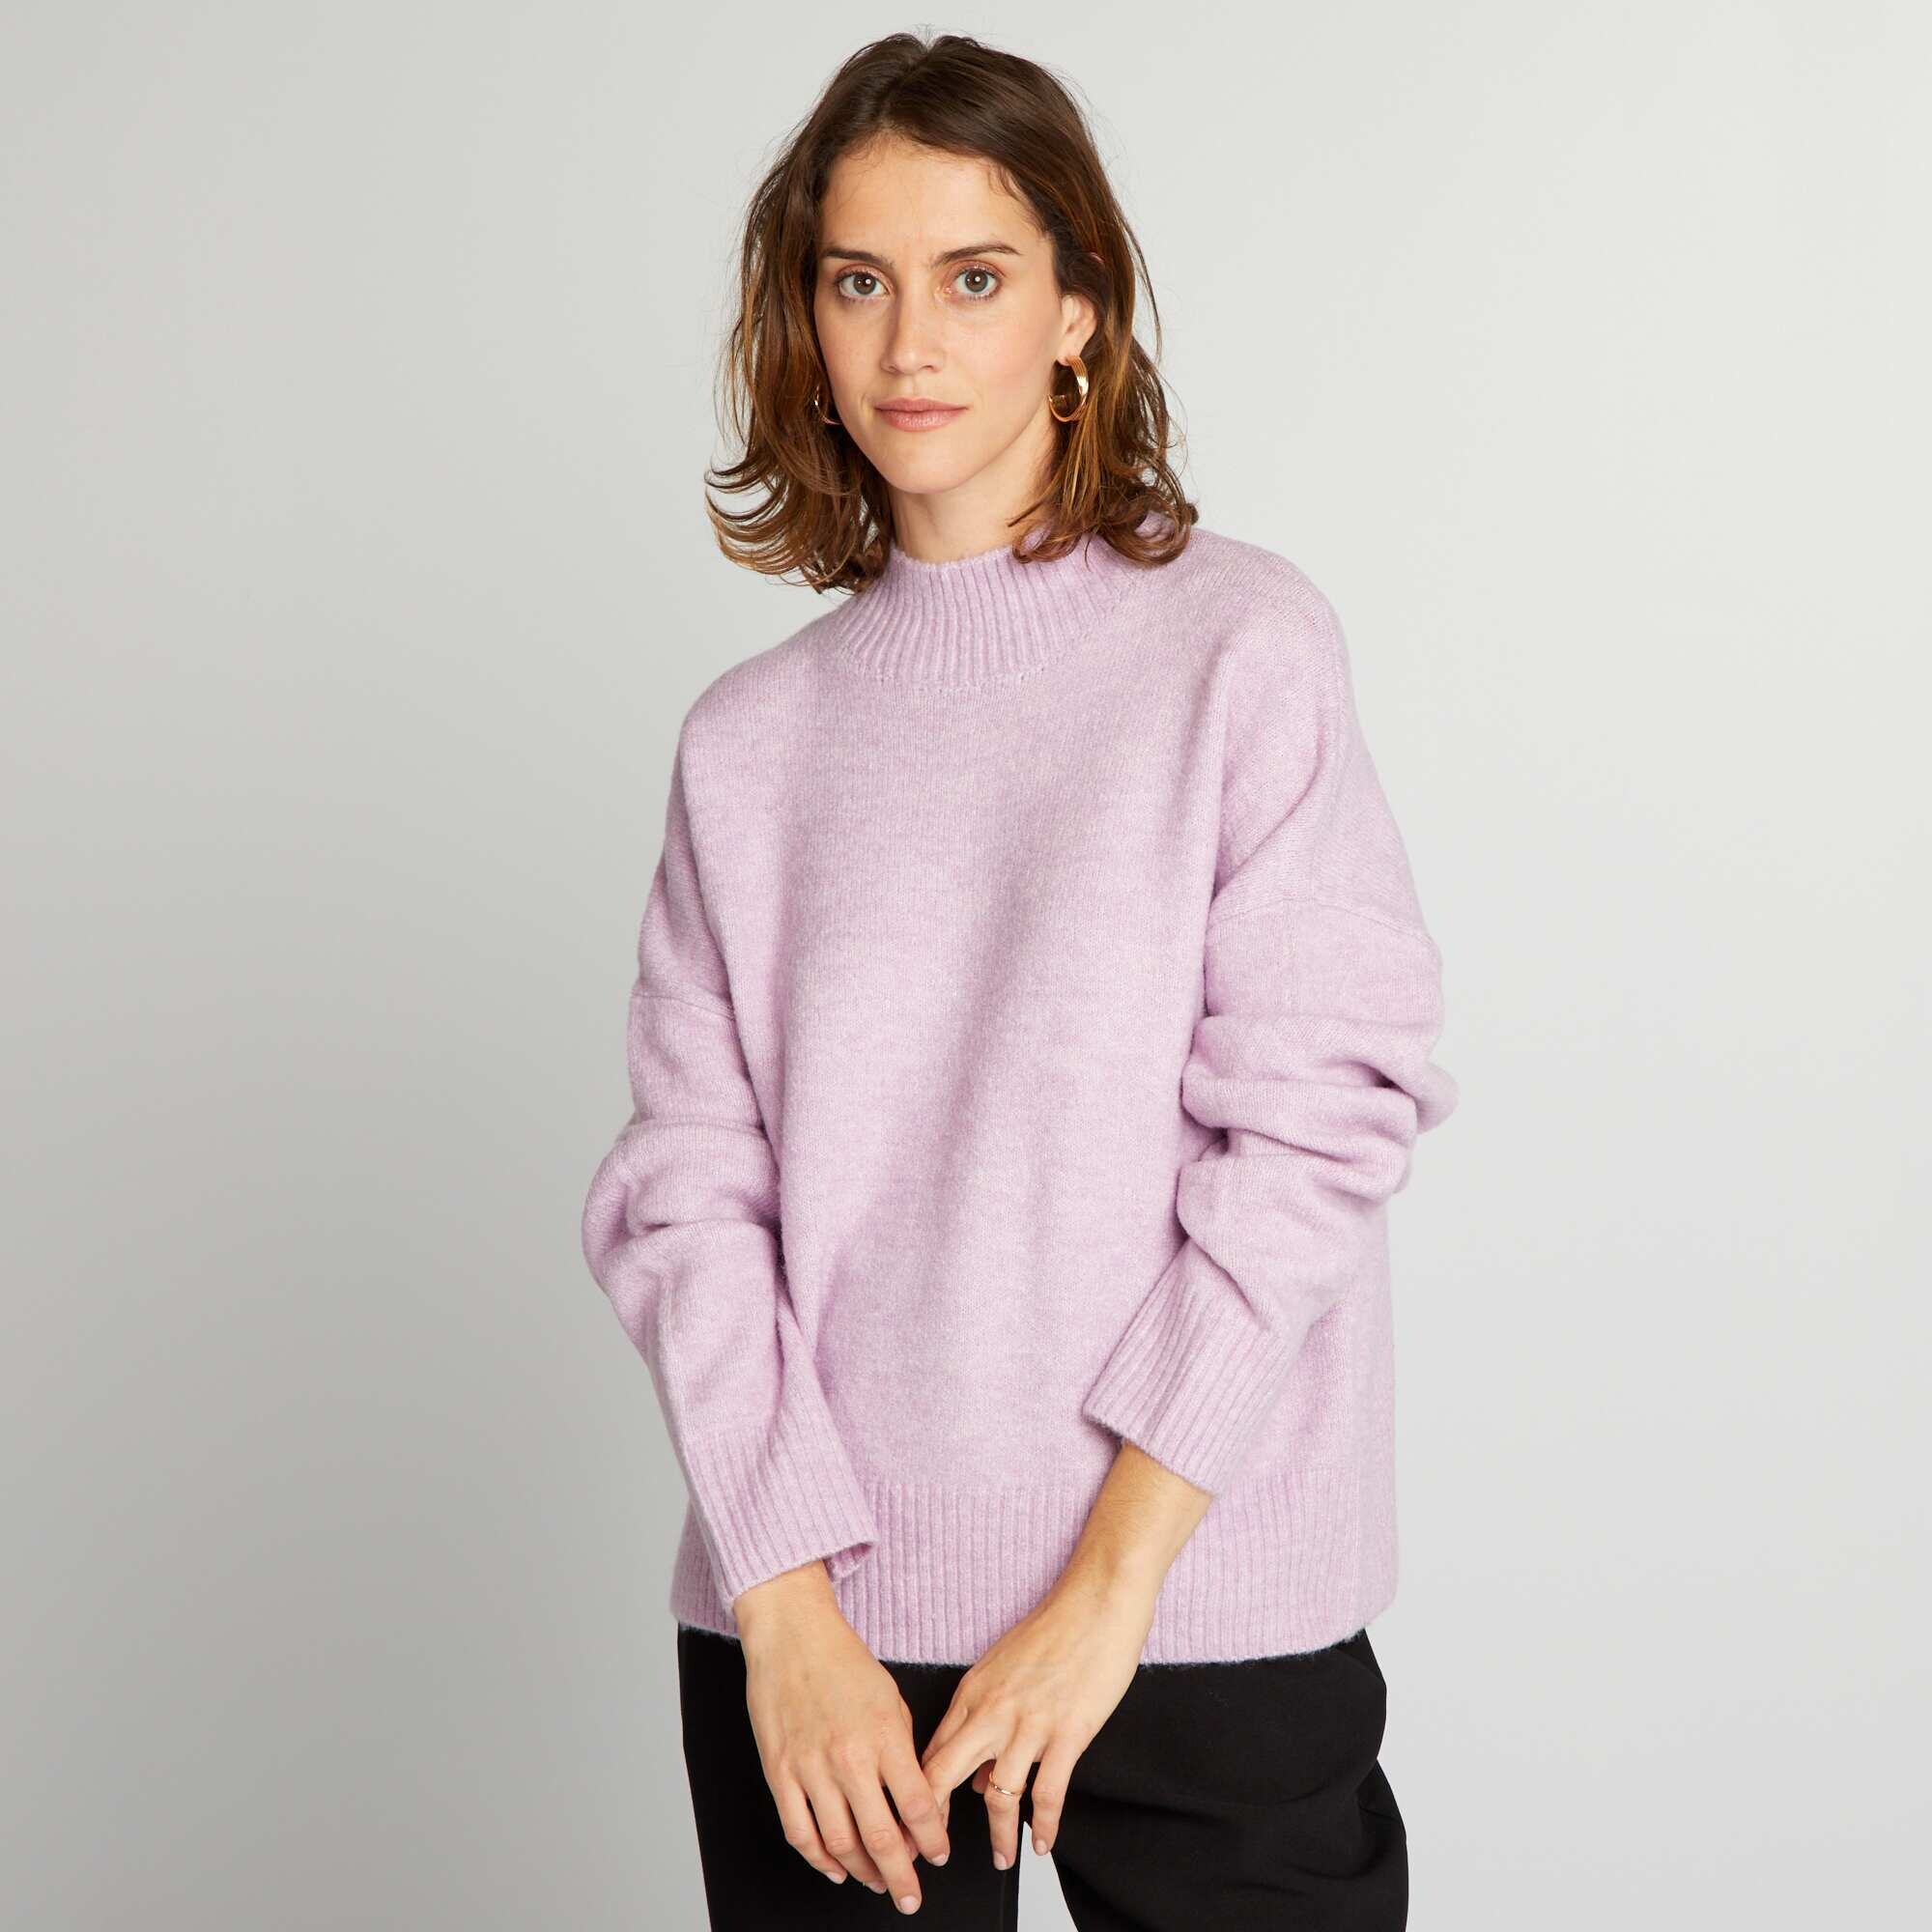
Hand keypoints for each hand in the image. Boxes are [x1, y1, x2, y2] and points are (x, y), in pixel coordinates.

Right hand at [736, 1566, 951, 1907]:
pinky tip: (835, 1867)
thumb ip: (903, 1751)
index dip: (932, 1841)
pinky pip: (800, 1833)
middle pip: (881, 1837)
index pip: (917, 1806)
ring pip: (841, 1844)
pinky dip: (819, 1860)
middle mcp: (849, 1757)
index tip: (938, 1855)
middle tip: (910, 1895)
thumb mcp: (891, 1700)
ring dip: (864, 1873)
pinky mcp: (780, 1773)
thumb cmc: (844, 1662)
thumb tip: (914, 1800)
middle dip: (901, 1876)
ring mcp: (811, 1768)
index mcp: (884, 1736)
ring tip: (877, 1882)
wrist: (793, 1635)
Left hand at [917, 1569, 1157, 1869]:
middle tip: (928, 1858)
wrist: (1096, 1601)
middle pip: (943, 1777)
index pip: (930, 1755)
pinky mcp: (1067, 1732)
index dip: (916, 1797)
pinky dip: (1044, 1825)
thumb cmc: (1054, 1631)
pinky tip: (1042, 1842)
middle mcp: (991, 1711)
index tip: (912, 1828)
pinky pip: (1048, 1793)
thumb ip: (982, 1721)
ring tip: (1002, 1859)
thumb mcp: (1002, 1671)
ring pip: (997, 1795)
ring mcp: (1028, 1724)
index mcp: (972, 1694)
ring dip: (998, 1837)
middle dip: (930, 1825)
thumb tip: (975, 1777)